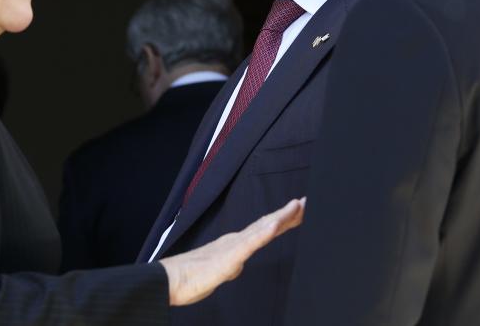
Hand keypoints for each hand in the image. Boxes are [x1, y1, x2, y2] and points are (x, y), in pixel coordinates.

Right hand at [159, 197, 304, 305]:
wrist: (172, 280)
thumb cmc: (192, 277)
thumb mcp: (220, 272)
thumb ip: (231, 265)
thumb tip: (238, 265)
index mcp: (236, 244)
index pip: (265, 228)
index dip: (283, 218)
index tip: (299, 208)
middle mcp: (237, 240)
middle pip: (268, 224)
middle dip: (290, 214)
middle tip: (307, 201)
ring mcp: (234, 247)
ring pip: (262, 229)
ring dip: (281, 217)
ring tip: (297, 206)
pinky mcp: (228, 257)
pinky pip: (248, 244)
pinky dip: (263, 234)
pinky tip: (274, 225)